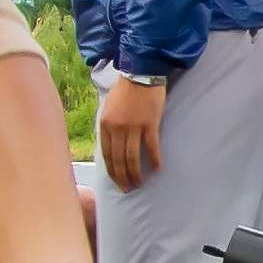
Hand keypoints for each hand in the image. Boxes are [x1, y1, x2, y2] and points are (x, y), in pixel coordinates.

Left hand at [98, 74, 168, 191]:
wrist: (141, 73)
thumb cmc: (125, 90)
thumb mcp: (109, 108)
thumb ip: (109, 127)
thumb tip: (111, 146)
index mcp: (105, 125)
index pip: (107, 155)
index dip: (112, 171)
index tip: (117, 182)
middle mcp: (117, 128)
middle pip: (119, 160)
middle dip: (123, 177)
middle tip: (128, 189)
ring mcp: (134, 127)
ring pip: (133, 157)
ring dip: (136, 173)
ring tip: (140, 183)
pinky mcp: (150, 124)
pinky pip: (151, 147)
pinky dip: (154, 159)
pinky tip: (157, 169)